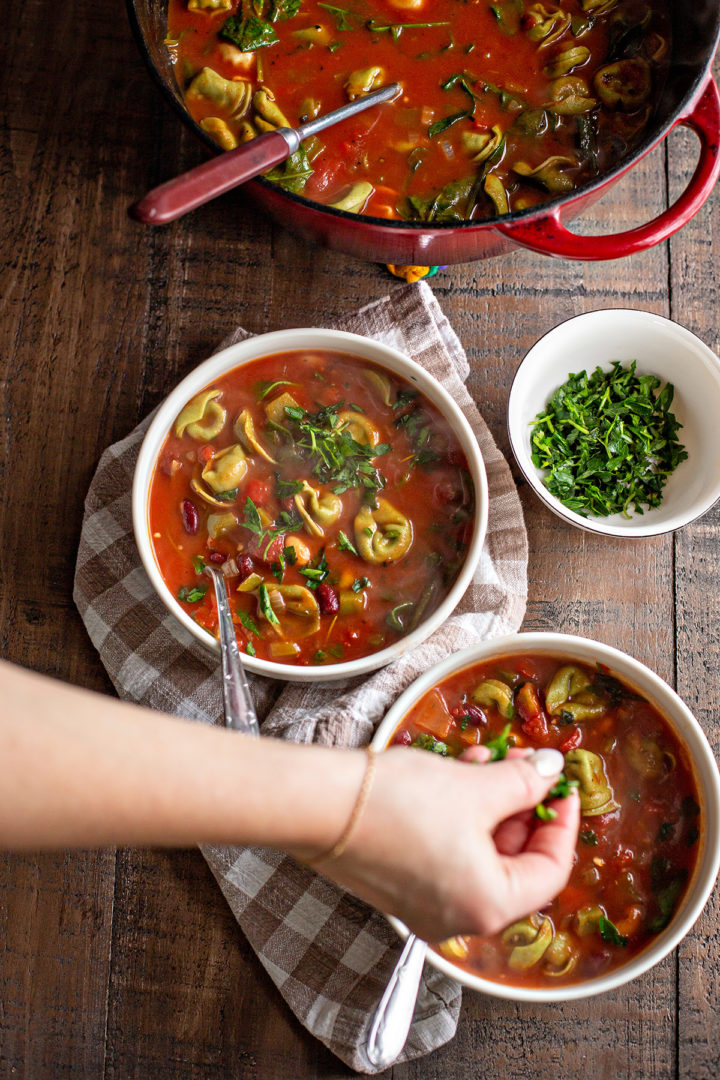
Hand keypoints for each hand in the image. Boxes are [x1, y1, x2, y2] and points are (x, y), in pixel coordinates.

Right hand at [316, 745, 579, 941]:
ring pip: (480, 855)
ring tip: (486, 761)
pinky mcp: (401, 887)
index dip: (563, 822)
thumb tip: (550, 771)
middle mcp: (460, 918)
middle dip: (522, 808)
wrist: (319, 807)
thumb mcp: (475, 787)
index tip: (561, 786)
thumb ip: (523, 782)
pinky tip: (456, 776)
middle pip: (515, 863)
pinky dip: (460, 818)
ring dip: (490, 806)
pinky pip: (448, 854)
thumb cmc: (398, 804)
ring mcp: (427, 906)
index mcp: (490, 905)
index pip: (551, 870)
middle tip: (523, 765)